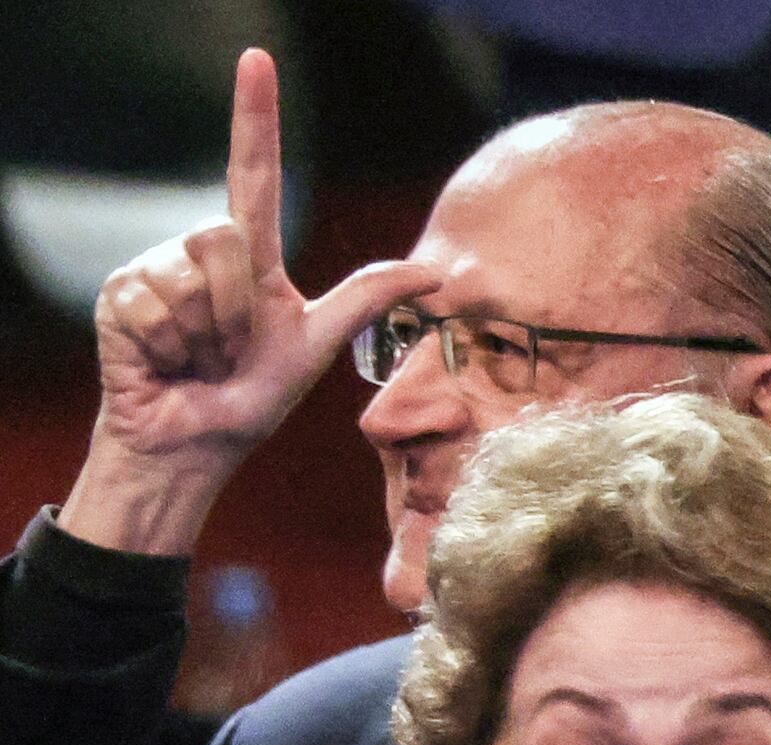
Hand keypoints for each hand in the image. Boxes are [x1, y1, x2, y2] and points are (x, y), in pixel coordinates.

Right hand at [59, 49, 437, 554]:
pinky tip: (165, 361)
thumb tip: (435, 274)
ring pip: (191, 275)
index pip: (253, 172)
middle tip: (232, 350)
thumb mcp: (317, 344)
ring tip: (199, 358)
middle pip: (226, 237)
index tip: (256, 60)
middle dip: (238, 308)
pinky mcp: (119, 298)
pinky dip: (171, 345)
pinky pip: (154, 305)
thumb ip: (368, 300)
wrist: (196, 442)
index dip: (254, 116)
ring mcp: (152, 270)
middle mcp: (197, 251)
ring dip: (207, 333)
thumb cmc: (251, 395)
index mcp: (249, 256)